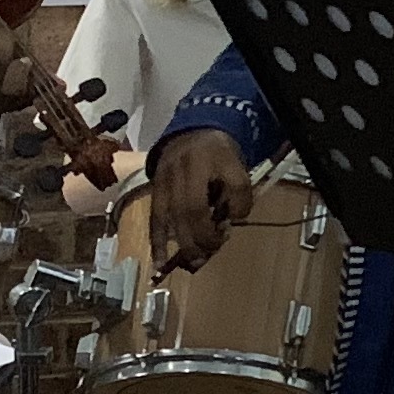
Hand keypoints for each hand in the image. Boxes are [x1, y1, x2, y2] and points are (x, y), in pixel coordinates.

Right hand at [144, 128, 251, 271]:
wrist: (192, 131)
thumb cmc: (218, 154)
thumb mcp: (237, 167)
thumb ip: (239, 194)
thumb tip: (229, 221)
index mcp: (202, 162)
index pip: (209, 198)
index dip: (216, 222)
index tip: (226, 233)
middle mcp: (179, 172)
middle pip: (188, 212)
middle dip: (201, 238)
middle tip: (212, 251)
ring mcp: (163, 182)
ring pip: (170, 218)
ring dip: (182, 244)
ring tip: (193, 262)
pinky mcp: (154, 191)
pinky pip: (154, 220)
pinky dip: (157, 243)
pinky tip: (160, 262)